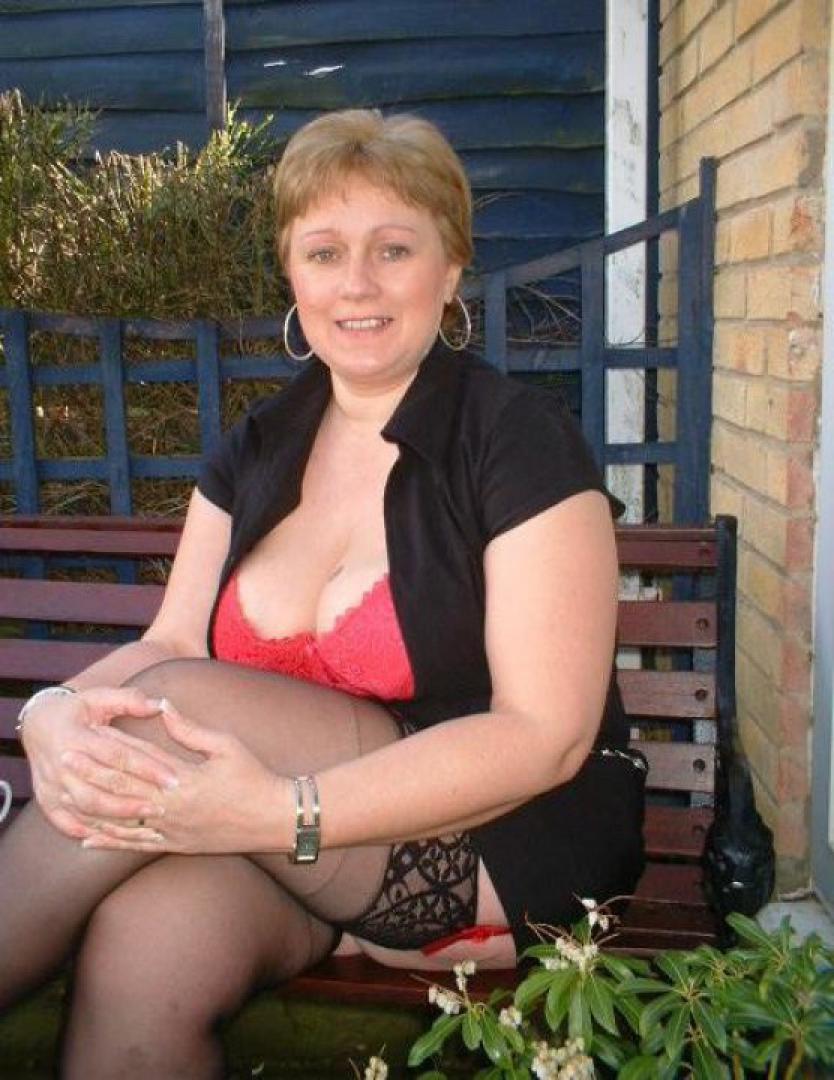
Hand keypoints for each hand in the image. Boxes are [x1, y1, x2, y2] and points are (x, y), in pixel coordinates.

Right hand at [22, 687, 180, 839]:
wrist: (36, 726)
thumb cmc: (75, 710)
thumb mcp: (98, 697)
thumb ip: (129, 700)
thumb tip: (160, 704)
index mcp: (75, 737)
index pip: (116, 756)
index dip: (146, 768)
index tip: (173, 778)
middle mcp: (60, 766)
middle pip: (100, 790)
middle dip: (134, 801)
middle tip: (165, 806)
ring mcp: (52, 787)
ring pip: (87, 810)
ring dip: (118, 820)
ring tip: (149, 823)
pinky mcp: (47, 803)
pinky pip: (70, 825)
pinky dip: (94, 833)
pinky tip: (118, 837)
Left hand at [79, 702, 290, 854]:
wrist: (276, 818)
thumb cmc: (255, 777)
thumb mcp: (226, 745)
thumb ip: (190, 730)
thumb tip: (163, 707)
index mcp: (184, 781)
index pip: (137, 764)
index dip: (107, 752)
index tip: (83, 740)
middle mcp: (172, 810)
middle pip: (121, 793)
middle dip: (89, 777)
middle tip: (64, 763)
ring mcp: (172, 831)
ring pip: (122, 824)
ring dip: (91, 812)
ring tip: (65, 801)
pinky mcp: (177, 846)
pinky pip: (136, 847)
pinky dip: (110, 843)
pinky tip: (88, 840)